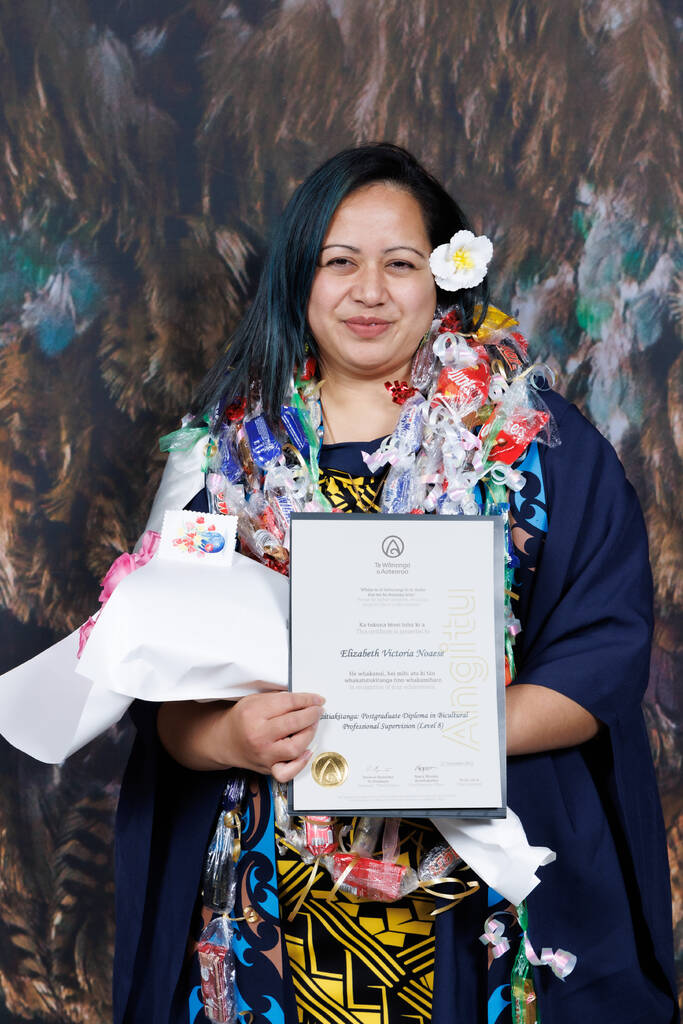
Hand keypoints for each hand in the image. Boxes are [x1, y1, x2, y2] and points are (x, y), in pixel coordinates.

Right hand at [157, 690, 324, 778]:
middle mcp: (259, 735)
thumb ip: (278, 699)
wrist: (225, 740)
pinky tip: (306, 751)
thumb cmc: (242, 719)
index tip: (317, 699)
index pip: (289, 703)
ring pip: (295, 747)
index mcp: (254, 713)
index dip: (308, 699)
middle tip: (318, 710)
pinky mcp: (267, 768)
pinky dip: (300, 763)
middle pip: (294, 722)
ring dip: (310, 734)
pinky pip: (287, 772)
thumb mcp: (255, 700)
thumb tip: (305, 699)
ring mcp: (264, 754)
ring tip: (312, 725)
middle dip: (312, 714)